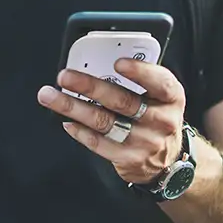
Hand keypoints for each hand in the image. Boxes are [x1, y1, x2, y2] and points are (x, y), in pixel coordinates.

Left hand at [39, 58, 186, 186]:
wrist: (166, 159)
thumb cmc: (158, 118)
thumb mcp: (161, 97)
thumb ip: (141, 81)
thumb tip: (102, 64)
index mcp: (172, 97)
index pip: (160, 82)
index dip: (140, 72)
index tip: (117, 62)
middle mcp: (161, 120)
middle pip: (123, 101)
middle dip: (90, 87)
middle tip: (66, 76)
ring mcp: (145, 141)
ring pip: (104, 122)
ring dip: (74, 108)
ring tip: (51, 96)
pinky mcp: (128, 158)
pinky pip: (99, 143)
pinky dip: (79, 131)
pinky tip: (67, 121)